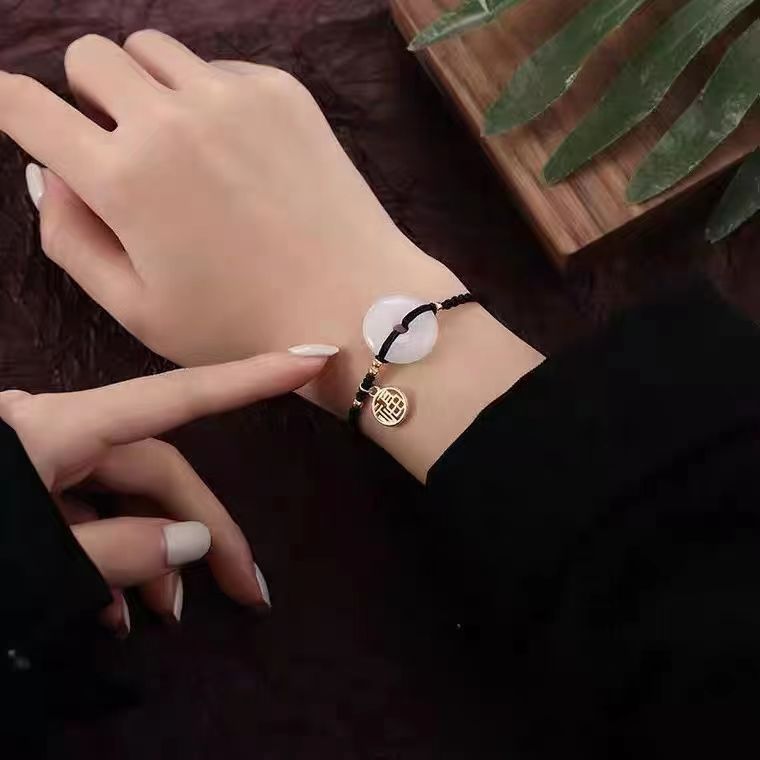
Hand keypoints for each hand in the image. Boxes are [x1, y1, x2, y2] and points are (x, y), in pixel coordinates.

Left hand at [0, 351, 330, 632]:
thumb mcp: (29, 560)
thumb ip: (113, 551)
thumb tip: (189, 543)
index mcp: (57, 430)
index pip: (174, 399)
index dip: (248, 380)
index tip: (310, 358)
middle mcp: (55, 433)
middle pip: (156, 469)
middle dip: (205, 530)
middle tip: (247, 590)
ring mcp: (40, 461)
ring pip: (123, 498)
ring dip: (154, 556)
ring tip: (165, 615)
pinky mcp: (28, 489)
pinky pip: (86, 515)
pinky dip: (109, 560)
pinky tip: (116, 608)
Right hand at [6, 30, 457, 371]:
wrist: (354, 309)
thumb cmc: (241, 326)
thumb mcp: (136, 309)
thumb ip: (70, 238)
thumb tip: (51, 173)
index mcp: (123, 178)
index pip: (24, 104)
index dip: (9, 106)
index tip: (23, 118)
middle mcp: (170, 119)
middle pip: (89, 57)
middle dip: (88, 97)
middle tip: (120, 149)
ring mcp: (231, 96)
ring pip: (151, 49)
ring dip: (145, 87)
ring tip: (179, 147)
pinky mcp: (281, 91)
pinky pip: (216, 67)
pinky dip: (207, 96)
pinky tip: (238, 152)